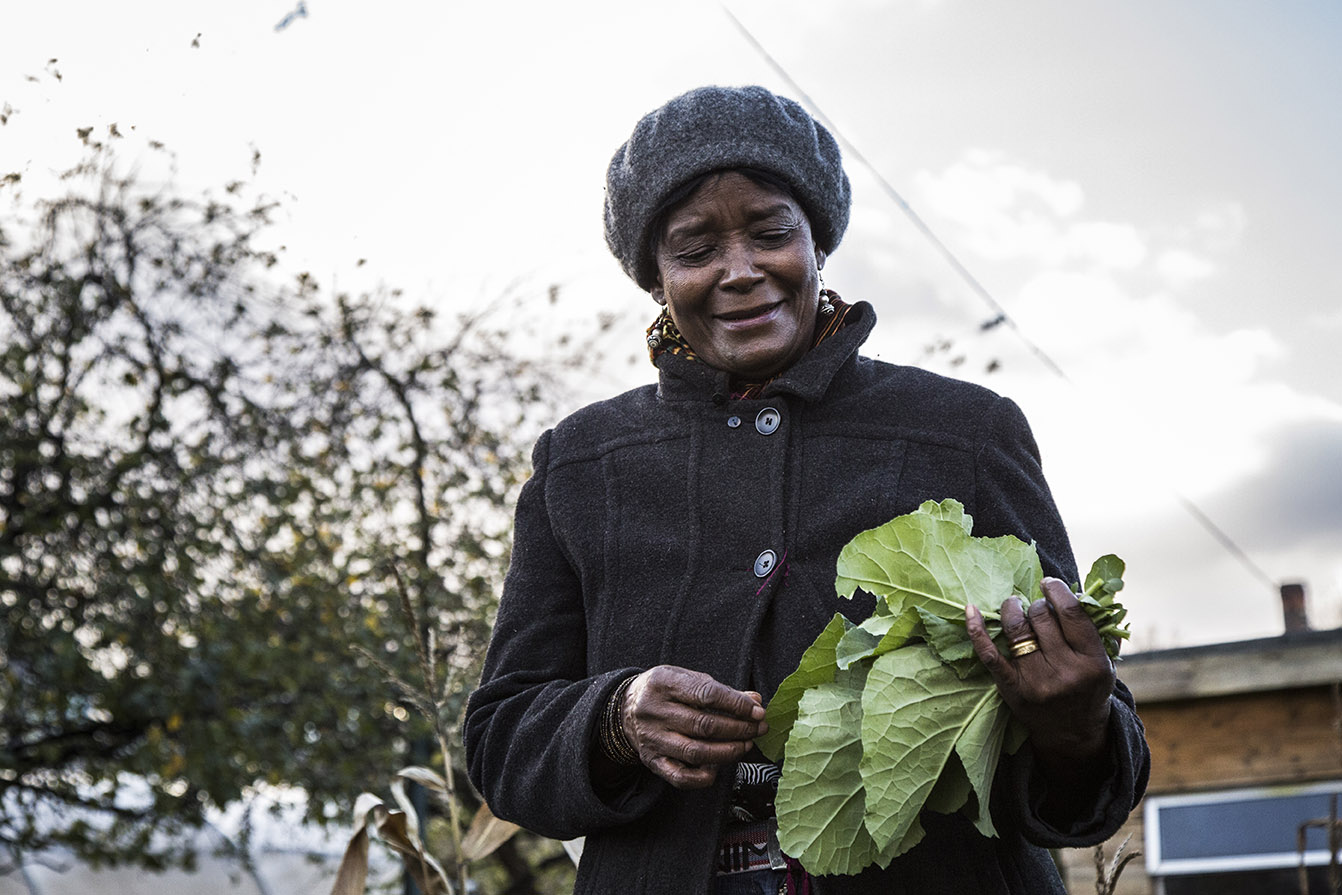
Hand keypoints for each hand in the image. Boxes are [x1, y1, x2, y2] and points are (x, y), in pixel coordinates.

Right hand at [620, 665, 766, 789]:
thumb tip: (755, 701)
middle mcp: (654, 712)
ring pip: (695, 752)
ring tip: (746, 745)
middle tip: (758, 728)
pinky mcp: (652, 761)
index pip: (706, 694)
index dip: (736, 704)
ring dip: (728, 751)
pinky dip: (702, 777)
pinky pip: (680, 777)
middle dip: (739, 728)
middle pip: (704, 725)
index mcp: (663, 683)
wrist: (625, 708)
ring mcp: (652, 739)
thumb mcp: (686, 678)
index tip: (757, 711)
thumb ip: (720, 690)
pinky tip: (717, 768)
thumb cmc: (664, 691)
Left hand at [965, 578, 1114, 764]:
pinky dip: (977, 630)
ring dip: (1012, 609)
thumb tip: (1082, 591)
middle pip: (1042, 618)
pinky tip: (971, 610)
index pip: (1071, 614)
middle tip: (1034, 604)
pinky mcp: (1012, 689)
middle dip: (1036, 604)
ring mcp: (1036, 682)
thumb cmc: (1088, 690)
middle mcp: (1065, 672)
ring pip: (1017, 630)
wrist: (1072, 734)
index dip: (1057, 591)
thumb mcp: (1105, 664)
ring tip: (1013, 604)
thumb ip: (1098, 630)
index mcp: (1092, 662)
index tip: (1049, 583)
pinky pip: (990, 655)